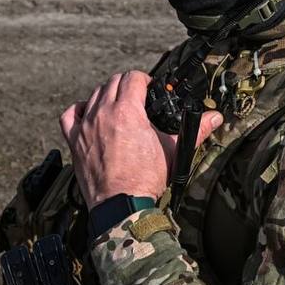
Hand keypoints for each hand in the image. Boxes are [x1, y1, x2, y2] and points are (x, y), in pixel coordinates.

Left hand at [59, 70, 222, 206]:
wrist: (122, 206)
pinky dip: (79, 110)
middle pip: (113, 82)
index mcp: (128, 111)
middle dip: (127, 85)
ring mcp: (86, 127)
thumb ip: (195, 130)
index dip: (145, 81)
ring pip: (93, 95)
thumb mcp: (174, 149)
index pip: (134, 78)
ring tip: (119, 106)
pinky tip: (89, 114)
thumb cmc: (147, 178)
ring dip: (106, 95)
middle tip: (139, 97)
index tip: (151, 90)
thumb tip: (215, 118)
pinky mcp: (74, 142)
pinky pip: (69, 115)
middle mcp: (103, 113)